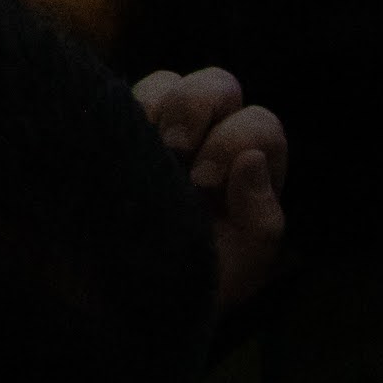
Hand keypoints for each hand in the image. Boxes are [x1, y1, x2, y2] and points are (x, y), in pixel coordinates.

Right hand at [136, 66, 292, 313]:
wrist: (133, 301)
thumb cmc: (196, 283)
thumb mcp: (242, 264)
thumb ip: (261, 219)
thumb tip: (251, 161)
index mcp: (251, 171)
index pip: (258, 123)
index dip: (233, 141)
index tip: (202, 183)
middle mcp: (214, 140)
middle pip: (219, 84)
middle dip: (198, 108)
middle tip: (176, 151)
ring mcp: (167, 131)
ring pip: (172, 81)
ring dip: (162, 107)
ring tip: (149, 145)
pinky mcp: (125, 130)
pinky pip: (127, 93)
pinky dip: (128, 106)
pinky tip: (121, 138)